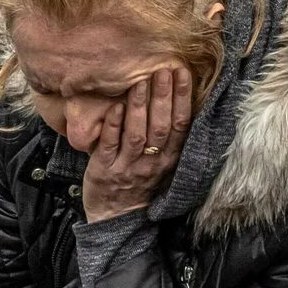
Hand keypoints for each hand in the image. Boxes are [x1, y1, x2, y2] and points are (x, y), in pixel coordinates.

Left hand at [79, 65, 193, 222]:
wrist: (116, 218)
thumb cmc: (140, 183)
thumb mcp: (162, 162)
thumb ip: (168, 136)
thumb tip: (173, 96)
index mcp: (169, 159)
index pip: (181, 125)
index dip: (183, 99)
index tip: (183, 73)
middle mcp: (152, 163)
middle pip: (161, 127)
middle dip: (163, 97)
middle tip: (164, 69)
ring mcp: (128, 167)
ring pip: (137, 135)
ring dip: (139, 108)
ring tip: (140, 82)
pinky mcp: (104, 171)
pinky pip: (110, 146)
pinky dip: (114, 126)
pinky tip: (116, 107)